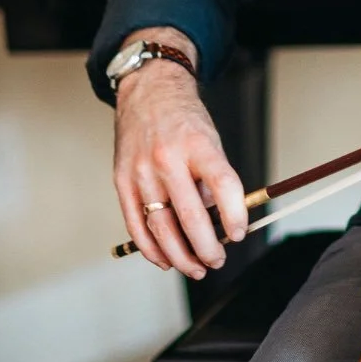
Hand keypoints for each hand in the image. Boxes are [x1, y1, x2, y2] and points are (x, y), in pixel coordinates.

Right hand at [112, 36, 247, 278]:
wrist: (148, 92)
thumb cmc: (184, 120)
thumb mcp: (211, 140)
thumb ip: (214, 180)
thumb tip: (220, 224)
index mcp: (198, 145)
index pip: (223, 185)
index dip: (235, 215)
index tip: (239, 234)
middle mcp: (167, 158)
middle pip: (190, 217)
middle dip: (207, 248)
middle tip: (217, 261)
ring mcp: (141, 171)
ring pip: (161, 228)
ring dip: (180, 256)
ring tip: (196, 268)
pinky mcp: (121, 180)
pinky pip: (136, 224)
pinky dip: (151, 249)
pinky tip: (165, 260)